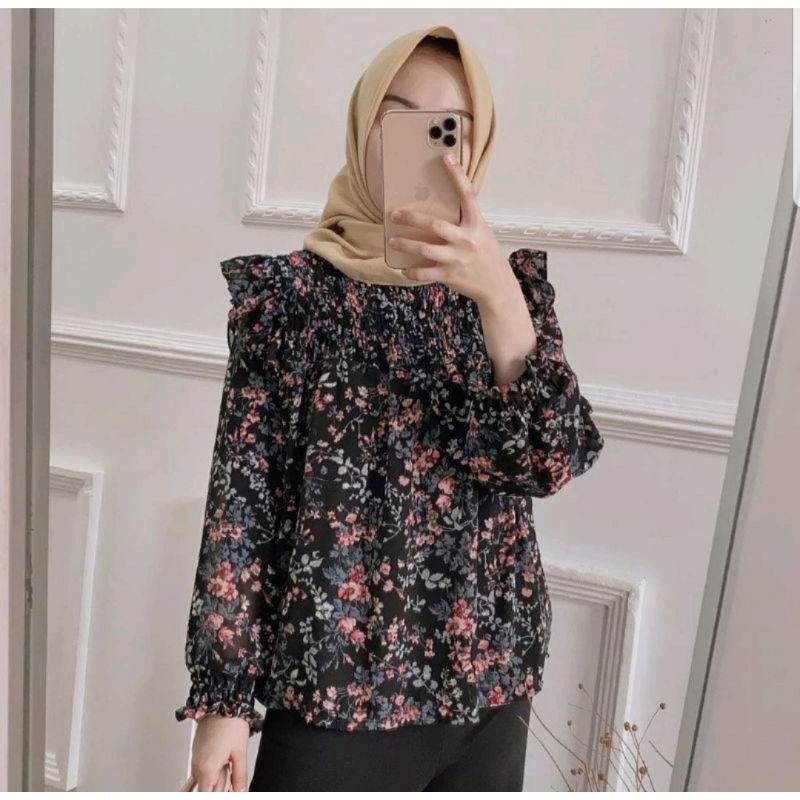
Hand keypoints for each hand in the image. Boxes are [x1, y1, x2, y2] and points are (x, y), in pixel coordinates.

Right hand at [190, 715, 249, 790]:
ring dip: (218, 777)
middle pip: (207, 789)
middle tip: (232, 772)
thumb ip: (240, 776)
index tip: (230, 790)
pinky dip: (213, 768)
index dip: (221, 793)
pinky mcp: (197, 751)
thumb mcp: (240, 752)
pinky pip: (203, 768)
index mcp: (206, 770)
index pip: (208, 795)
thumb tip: (241, 791)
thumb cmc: (230, 723)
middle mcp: (197, 766)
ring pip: (206, 779)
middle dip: (221, 787)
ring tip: (229, 763)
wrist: (221, 702)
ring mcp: (196, 758)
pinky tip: (224, 758)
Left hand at [387, 152, 516, 308]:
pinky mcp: (450, 275)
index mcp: (476, 225)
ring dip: (405, 243)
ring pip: (425, 248)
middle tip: (395, 214)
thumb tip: (445, 203)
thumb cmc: (487, 255)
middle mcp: (466, 240)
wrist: (497, 285)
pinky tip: (404, 268)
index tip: (446, 157)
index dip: (457, 175)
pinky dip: (412, 271)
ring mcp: (457, 258)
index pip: (468, 195)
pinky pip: (425, 272)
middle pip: (434, 225)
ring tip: (392, 240)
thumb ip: (466, 220)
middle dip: (411, 218)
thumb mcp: (482, 232)